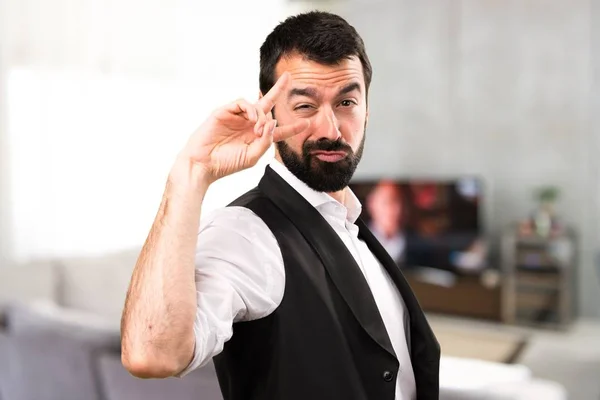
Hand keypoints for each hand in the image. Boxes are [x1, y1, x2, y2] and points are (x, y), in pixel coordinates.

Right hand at [178, 72, 309, 183]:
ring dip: (262, 115)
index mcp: (256, 138)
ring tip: (258, 128)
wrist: (204, 164)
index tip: (307, 123)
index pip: (278, 130)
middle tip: (289, 77)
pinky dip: (250, 109)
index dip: (292, 127)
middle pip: (268, 105)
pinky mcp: (225, 111)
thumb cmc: (226, 163)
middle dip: (279, 90)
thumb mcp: (252, 157)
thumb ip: (266, 141)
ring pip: (256, 104)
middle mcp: (248, 125)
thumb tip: (271, 121)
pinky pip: (242, 102)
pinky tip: (252, 119)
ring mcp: (236, 117)